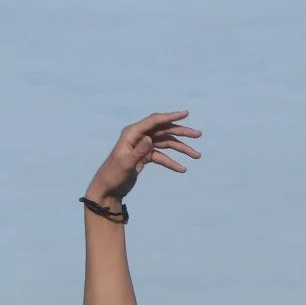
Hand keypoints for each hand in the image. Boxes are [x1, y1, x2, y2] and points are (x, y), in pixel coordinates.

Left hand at [86, 111, 200, 206]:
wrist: (107, 190)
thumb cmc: (112, 176)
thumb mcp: (125, 164)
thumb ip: (138, 151)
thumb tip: (149, 138)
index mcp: (132, 133)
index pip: (154, 121)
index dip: (170, 116)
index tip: (186, 114)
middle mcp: (138, 136)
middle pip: (164, 130)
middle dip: (182, 132)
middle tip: (198, 135)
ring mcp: (142, 146)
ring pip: (166, 143)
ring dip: (181, 149)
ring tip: (197, 155)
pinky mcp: (145, 156)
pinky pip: (162, 156)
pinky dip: (172, 162)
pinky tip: (182, 169)